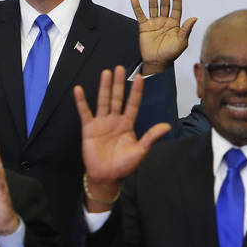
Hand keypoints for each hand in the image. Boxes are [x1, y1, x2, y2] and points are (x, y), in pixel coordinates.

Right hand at [74, 66, 170, 210]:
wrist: (106, 177)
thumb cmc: (123, 166)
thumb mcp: (140, 151)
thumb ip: (151, 137)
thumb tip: (167, 127)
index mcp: (127, 125)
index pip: (133, 104)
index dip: (136, 91)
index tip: (140, 77)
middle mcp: (115, 120)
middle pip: (117, 98)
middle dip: (119, 83)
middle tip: (120, 68)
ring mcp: (101, 123)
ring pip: (103, 101)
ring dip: (104, 87)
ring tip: (106, 73)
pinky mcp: (89, 128)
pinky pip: (85, 112)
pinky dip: (81, 101)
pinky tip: (79, 90)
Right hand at [131, 0, 196, 74]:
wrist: (157, 62)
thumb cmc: (171, 54)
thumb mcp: (182, 42)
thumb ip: (186, 30)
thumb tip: (194, 18)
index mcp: (175, 24)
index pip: (176, 8)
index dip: (177, 0)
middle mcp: (165, 21)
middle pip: (165, 5)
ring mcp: (154, 23)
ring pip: (153, 7)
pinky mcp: (144, 26)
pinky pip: (140, 15)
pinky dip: (137, 7)